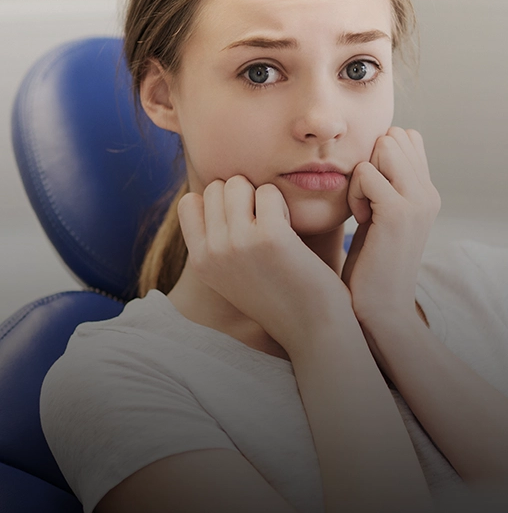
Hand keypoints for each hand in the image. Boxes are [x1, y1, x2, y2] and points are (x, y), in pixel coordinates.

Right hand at [177, 176, 352, 352]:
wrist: (314, 329)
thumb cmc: (281, 296)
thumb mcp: (234, 274)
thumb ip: (220, 241)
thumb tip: (217, 192)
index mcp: (200, 262)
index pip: (189, 203)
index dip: (219, 202)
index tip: (242, 219)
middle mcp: (213, 252)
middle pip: (217, 187)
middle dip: (244, 194)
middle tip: (265, 220)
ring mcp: (238, 243)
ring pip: (239, 183)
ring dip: (262, 194)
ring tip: (278, 222)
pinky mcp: (269, 237)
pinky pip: (269, 192)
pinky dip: (284, 203)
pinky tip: (292, 229)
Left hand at [341, 127, 439, 328]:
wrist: (380, 310)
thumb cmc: (371, 265)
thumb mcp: (381, 217)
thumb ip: (386, 185)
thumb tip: (375, 148)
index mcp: (426, 192)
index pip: (407, 138)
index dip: (379, 155)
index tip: (371, 192)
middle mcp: (428, 193)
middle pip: (396, 136)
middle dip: (371, 158)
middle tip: (365, 200)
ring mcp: (418, 201)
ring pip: (384, 146)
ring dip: (362, 172)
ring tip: (363, 208)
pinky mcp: (399, 213)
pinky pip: (366, 172)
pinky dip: (354, 191)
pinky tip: (359, 219)